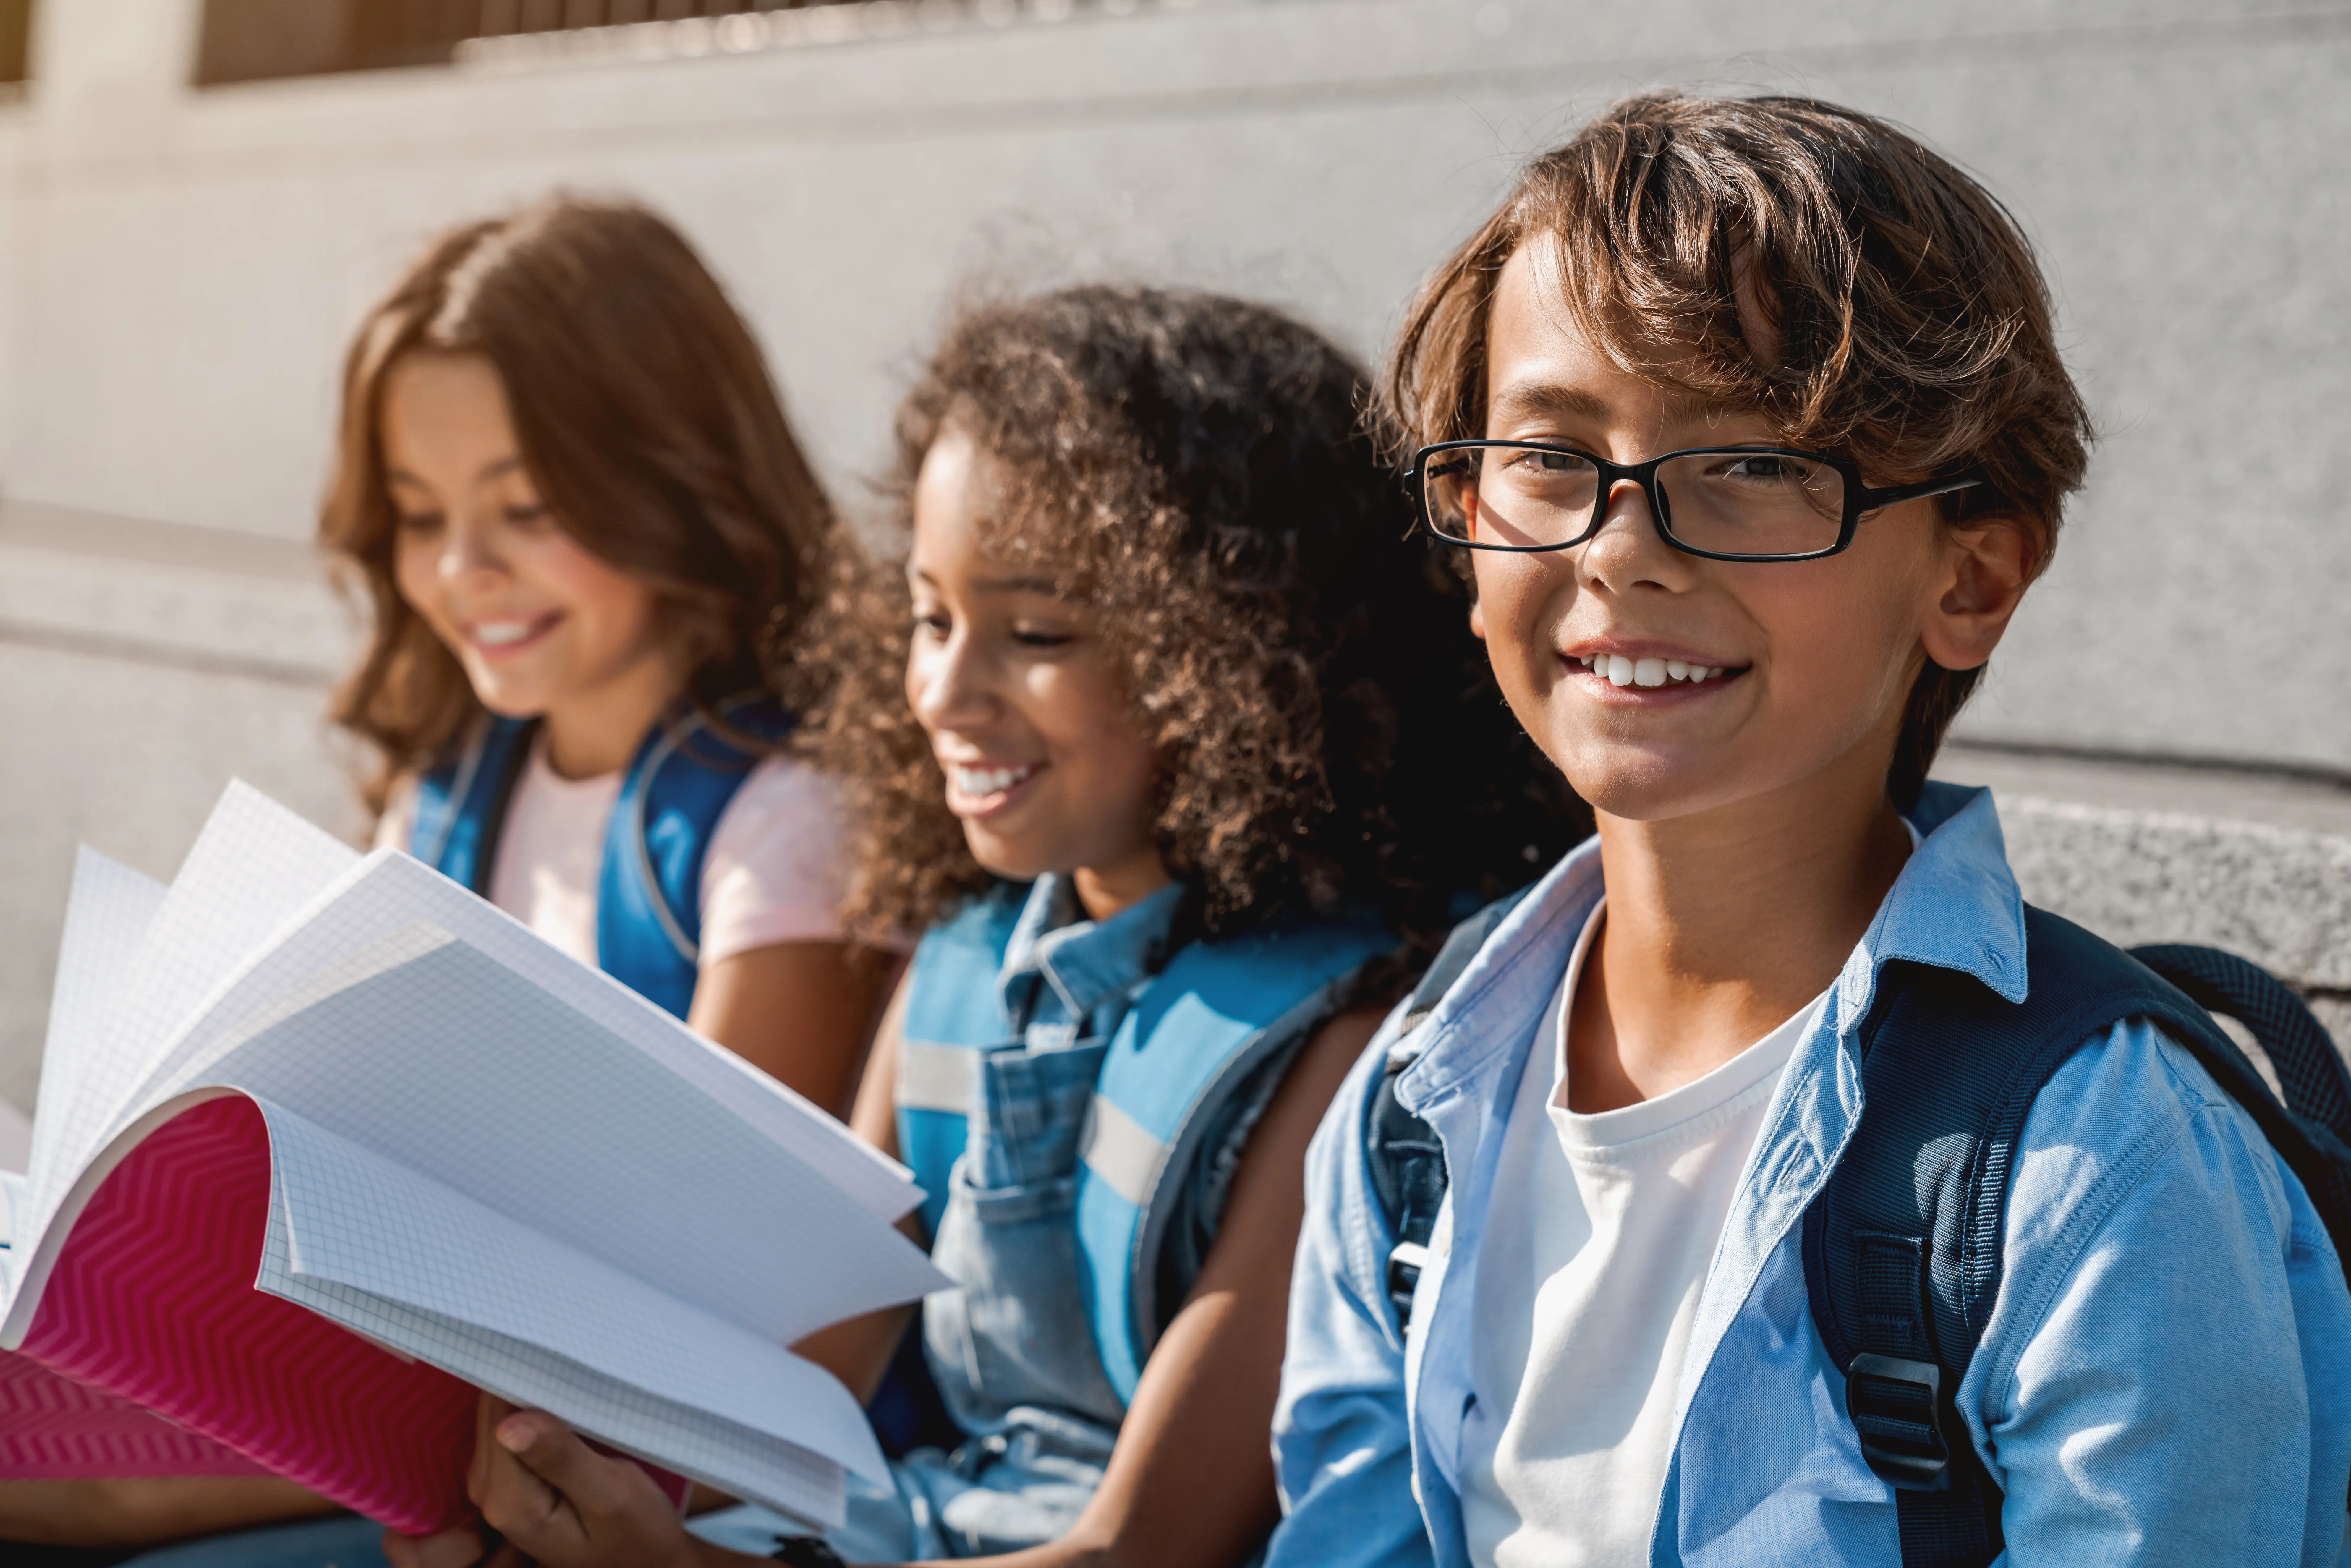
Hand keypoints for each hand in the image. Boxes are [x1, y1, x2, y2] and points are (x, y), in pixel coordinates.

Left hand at [383, 1393, 701, 1567]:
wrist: (647, 1565)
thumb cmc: (638, 1534)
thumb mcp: (611, 1495)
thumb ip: (561, 1458)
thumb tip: (510, 1423)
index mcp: (510, 1502)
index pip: (500, 1415)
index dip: (528, 1379)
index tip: (562, 1358)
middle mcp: (491, 1496)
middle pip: (493, 1414)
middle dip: (528, 1385)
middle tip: (573, 1364)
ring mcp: (497, 1490)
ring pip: (499, 1418)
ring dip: (533, 1396)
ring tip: (574, 1383)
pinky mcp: (510, 1483)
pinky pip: (509, 1430)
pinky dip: (534, 1411)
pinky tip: (565, 1407)